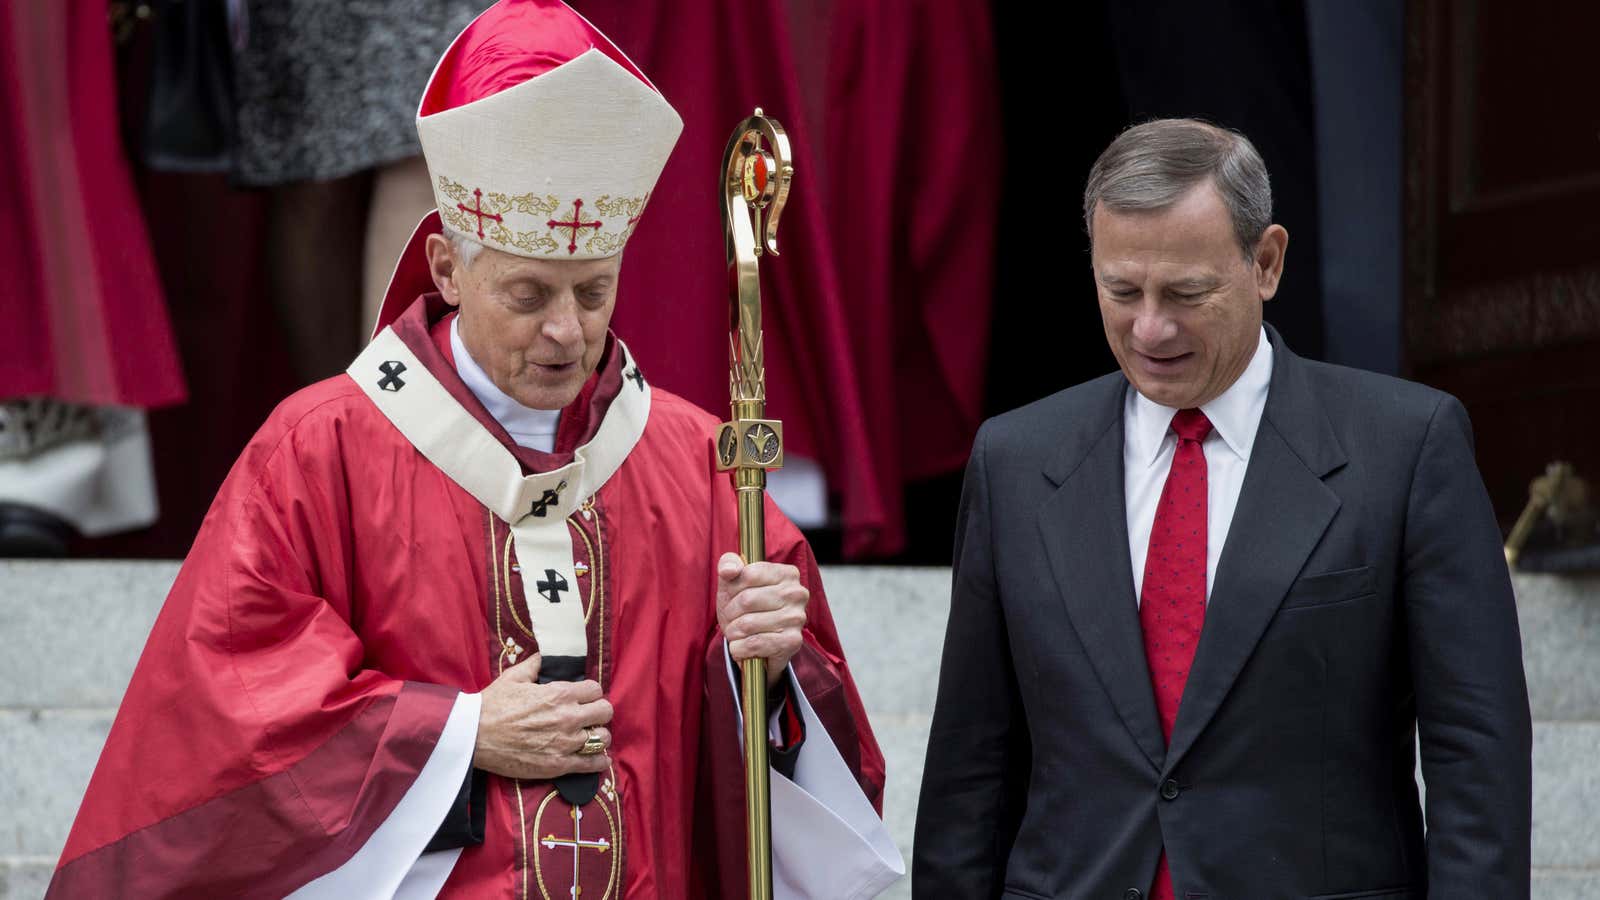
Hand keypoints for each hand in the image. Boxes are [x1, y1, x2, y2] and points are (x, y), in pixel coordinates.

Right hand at [473, 654, 612, 779]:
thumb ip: (536, 665)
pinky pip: (592, 764)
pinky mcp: (559, 765)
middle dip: (599, 711)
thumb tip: (546, 656)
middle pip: (605, 712)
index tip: (584, 698)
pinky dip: (599, 762)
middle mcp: (568, 717)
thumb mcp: (514, 676)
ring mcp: (566, 743)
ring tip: (589, 736)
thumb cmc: (493, 705)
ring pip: (602, 738)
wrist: (474, 736)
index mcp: (560, 694)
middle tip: (589, 715)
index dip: (591, 693)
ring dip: (598, 736)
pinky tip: (598, 759)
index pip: (596, 690)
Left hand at [716, 553, 808, 687]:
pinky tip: (742, 646)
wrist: (757, 643)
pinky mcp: (792, 641)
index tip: (732, 596)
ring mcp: (797, 618)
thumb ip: (728, 564)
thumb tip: (728, 570)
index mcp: (787, 574)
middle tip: (731, 618)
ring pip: (747, 624)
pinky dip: (739, 648)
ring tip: (737, 633)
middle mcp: (797, 593)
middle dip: (730, 612)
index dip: (732, 588)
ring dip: (733, 632)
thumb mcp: (733, 581)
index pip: (749, 574)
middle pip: (747, 599)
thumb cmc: (745, 608)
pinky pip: (754, 644)